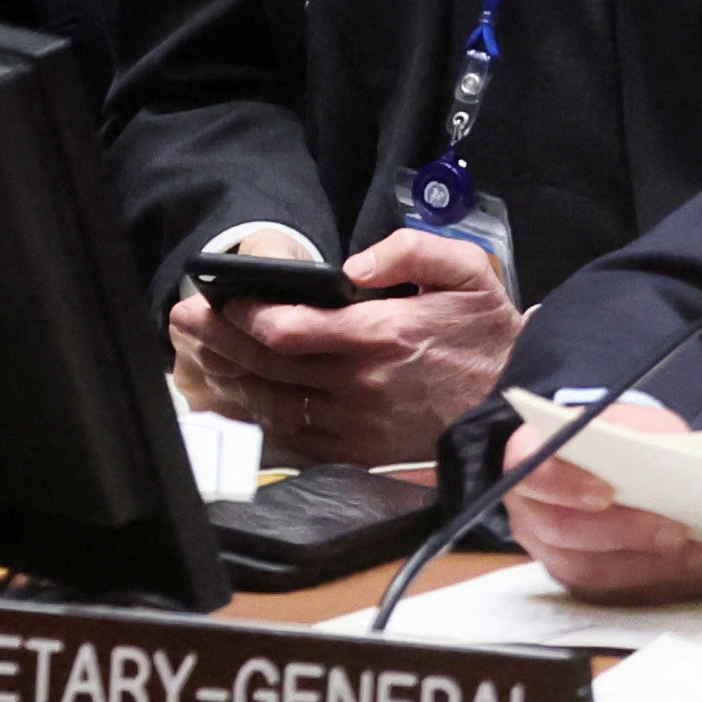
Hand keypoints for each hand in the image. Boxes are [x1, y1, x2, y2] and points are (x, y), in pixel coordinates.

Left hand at [164, 224, 518, 469]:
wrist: (515, 396)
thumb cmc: (486, 332)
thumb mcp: (466, 270)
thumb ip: (410, 250)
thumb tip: (353, 265)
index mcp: (382, 335)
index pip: (288, 328)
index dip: (244, 315)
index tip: (221, 298)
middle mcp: (361, 384)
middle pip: (266, 364)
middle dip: (219, 338)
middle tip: (186, 318)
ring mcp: (357, 424)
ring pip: (271, 402)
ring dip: (230, 377)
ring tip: (202, 353)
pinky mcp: (359, 451)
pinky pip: (292, 438)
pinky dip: (258, 417)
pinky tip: (239, 396)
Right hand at [502, 397, 701, 601]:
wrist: (613, 464)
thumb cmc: (620, 438)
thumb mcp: (630, 422)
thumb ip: (640, 440)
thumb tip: (677, 465)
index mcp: (532, 461)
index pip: (535, 476)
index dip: (566, 486)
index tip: (606, 493)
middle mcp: (532, 514)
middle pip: (567, 532)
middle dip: (628, 534)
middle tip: (679, 534)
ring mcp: (550, 554)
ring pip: (593, 572)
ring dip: (655, 567)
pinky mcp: (579, 584)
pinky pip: (616, 594)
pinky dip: (664, 585)